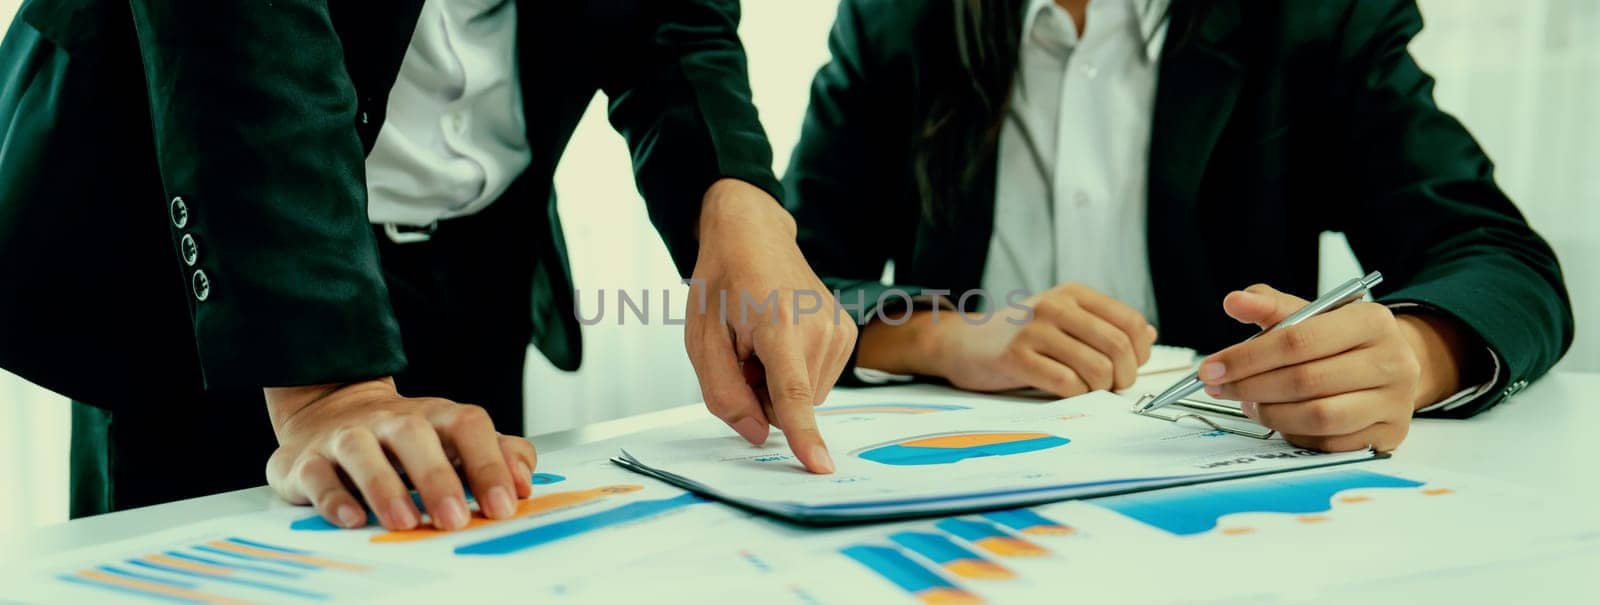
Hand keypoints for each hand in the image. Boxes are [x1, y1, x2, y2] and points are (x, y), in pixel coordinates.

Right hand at [264, 378, 537, 530]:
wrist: (328, 411)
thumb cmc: (406, 439)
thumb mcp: (454, 440)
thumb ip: (498, 455)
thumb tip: (524, 482)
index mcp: (434, 416)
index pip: (467, 426)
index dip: (489, 463)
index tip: (504, 505)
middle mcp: (390, 420)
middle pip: (415, 434)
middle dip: (437, 478)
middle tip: (455, 520)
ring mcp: (345, 436)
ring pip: (361, 450)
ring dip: (383, 486)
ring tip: (405, 523)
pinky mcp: (305, 460)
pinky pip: (317, 474)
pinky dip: (334, 497)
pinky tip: (353, 520)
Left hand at [684, 179, 855, 473]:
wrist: (753, 234)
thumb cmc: (723, 282)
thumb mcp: (701, 338)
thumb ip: (723, 392)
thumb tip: (757, 435)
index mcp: (779, 324)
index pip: (793, 393)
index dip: (804, 435)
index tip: (821, 467)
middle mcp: (819, 327)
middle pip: (791, 404)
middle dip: (761, 394)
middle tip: (743, 351)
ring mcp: (840, 329)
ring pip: (807, 396)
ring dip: (777, 382)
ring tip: (761, 340)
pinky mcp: (848, 333)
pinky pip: (818, 380)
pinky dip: (794, 371)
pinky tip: (780, 339)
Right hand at [858, 283, 1156, 397]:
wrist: (962, 342)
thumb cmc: (1019, 336)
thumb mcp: (1060, 317)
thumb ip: (1102, 325)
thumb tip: (1148, 337)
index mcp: (1072, 293)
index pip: (1130, 322)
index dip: (1140, 352)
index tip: (1130, 367)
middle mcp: (1054, 306)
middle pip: (1118, 346)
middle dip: (1124, 376)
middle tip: (1113, 386)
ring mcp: (1034, 330)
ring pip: (1096, 368)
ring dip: (1100, 389)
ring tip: (1088, 389)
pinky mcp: (1016, 357)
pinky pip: (1066, 384)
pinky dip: (1075, 395)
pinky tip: (1064, 391)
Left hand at [1198, 284, 1465, 452]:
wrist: (1389, 365)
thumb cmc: (1340, 340)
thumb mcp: (1311, 315)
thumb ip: (1271, 307)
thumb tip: (1234, 301)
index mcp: (1371, 321)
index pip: (1298, 340)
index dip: (1248, 357)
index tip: (1211, 368)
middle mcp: (1392, 361)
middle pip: (1305, 380)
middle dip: (1251, 387)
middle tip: (1220, 389)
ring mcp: (1394, 403)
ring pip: (1317, 417)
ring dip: (1271, 414)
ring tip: (1249, 404)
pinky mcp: (1389, 435)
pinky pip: (1329, 443)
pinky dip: (1294, 434)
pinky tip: (1280, 420)